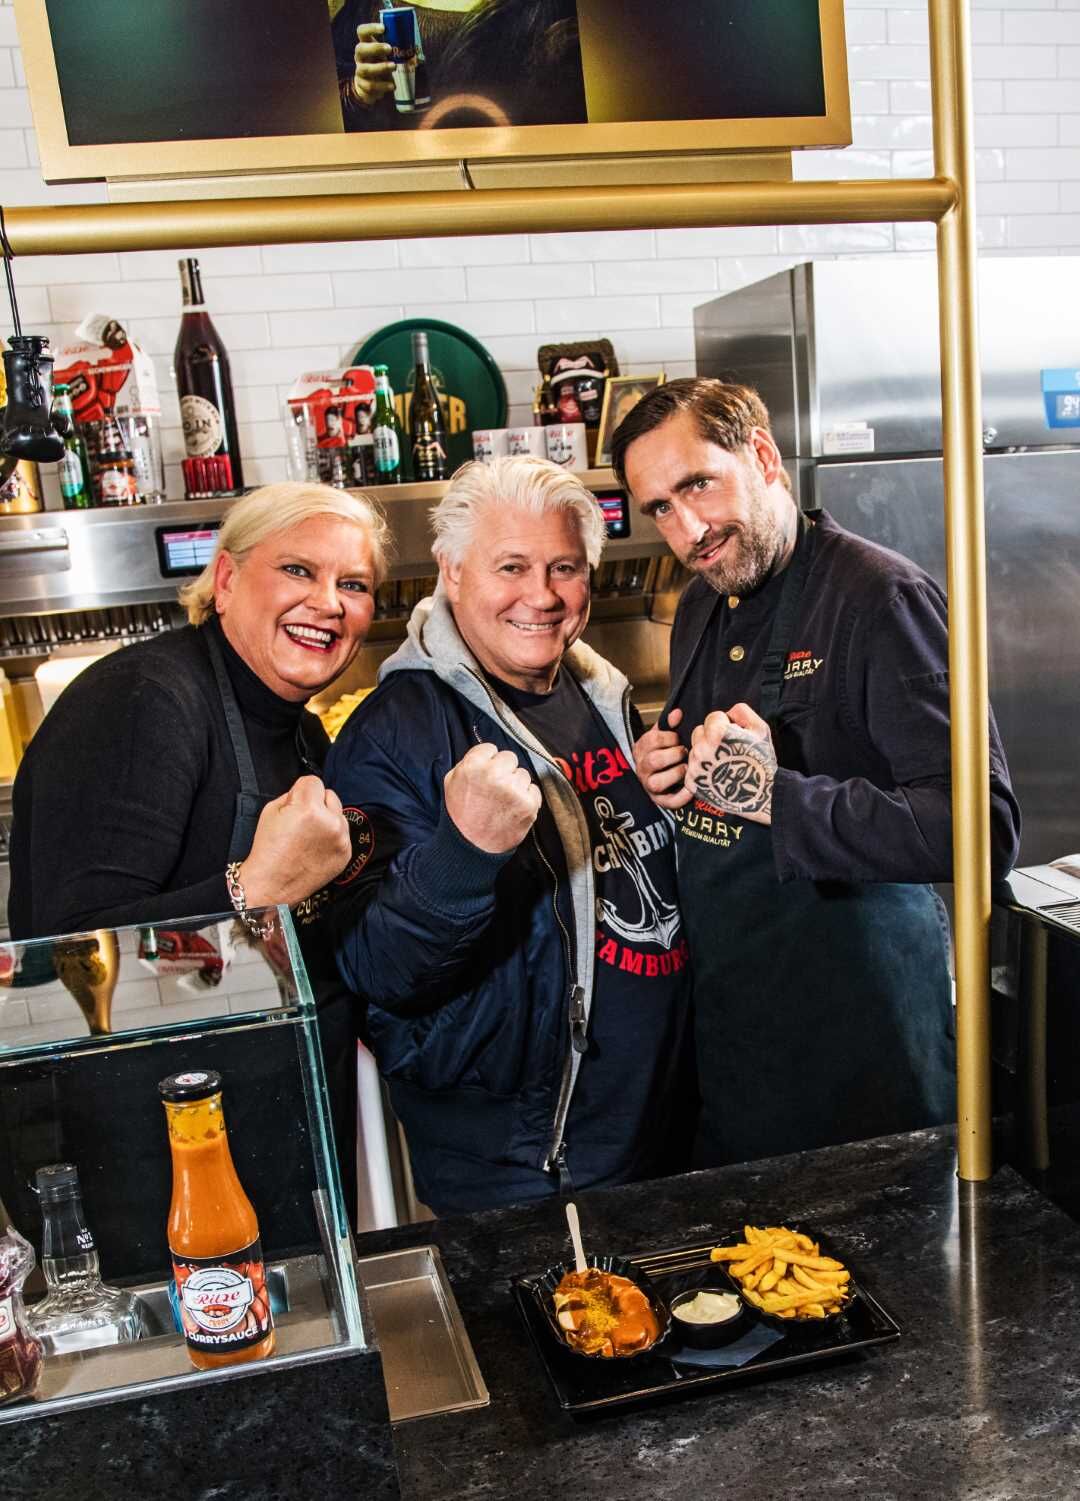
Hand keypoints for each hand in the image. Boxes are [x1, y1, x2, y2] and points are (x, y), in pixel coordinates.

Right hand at [238, 775, 352, 908]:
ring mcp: (341, 840)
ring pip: (339, 814)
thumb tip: (305, 791)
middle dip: (317, 803)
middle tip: (301, 820)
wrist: (272, 885)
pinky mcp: (346, 854)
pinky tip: (316, 847)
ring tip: (309, 836)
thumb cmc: (268, 850)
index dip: (301, 790)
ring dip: (327, 819)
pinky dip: (332, 837)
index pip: (314, 781)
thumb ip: (292, 795)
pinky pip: (343, 834)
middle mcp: (330, 823)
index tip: (295, 801)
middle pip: (330, 795)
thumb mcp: (271, 810)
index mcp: (309, 809)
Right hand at [351, 22, 394, 107]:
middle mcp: (360, 57)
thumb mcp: (388, 56)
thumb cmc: (383, 65)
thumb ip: (396, 50)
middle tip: (390, 49)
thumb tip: (416, 51)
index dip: (370, 28)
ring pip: (365, 69)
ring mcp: (360, 71)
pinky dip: (382, 86)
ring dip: (380, 68)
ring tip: (394, 67)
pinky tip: (392, 86)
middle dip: (375, 48)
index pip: (362, 32)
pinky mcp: (362, 86)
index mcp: (366, 45)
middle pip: (360, 49)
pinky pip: (370, 86)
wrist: (371, 88)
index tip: (384, 28)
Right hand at [443, 743, 541, 854]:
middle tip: (495, 789)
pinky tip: (512, 809)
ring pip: (523, 774)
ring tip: (502, 802)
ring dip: (516, 785)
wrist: (471, 847)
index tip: (485, 774)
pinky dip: (526, 798)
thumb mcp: (452, 782)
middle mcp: (494, 775)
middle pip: (510, 758)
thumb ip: (468, 763)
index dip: (488, 762)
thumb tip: (488, 752)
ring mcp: (513, 790)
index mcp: (473, 767)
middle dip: (504, 771)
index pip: (490, 748)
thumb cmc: (461, 814)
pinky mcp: (528, 804)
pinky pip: (534, 790)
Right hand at [633, 707, 691, 808]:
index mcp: (641, 749)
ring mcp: (649, 786)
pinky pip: (668, 802)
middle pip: (654, 760)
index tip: (677, 739)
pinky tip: (691, 789)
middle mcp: (642, 768)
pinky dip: (681, 797)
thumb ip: (669, 725)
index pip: (652, 739)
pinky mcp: (659, 800)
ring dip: (675, 774)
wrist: (654, 775)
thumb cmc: (662, 752)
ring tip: (686, 769)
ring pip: (656, 783)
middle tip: (684, 752)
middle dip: (674, 755)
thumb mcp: (662, 736)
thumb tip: (677, 713)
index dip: (669, 737)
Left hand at [684, 703, 776, 824]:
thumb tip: (727, 712)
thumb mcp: (760, 728)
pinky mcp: (692, 782)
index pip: (713, 716)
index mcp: (716, 732)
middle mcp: (701, 748)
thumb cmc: (761, 760)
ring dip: (706, 753)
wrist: (760, 795)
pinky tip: (717, 776)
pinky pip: (693, 767)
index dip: (726, 725)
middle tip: (728, 750)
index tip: (735, 737)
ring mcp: (695, 766)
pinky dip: (702, 770)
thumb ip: (741, 711)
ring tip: (724, 764)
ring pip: (695, 749)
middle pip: (699, 731)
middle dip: (711, 737)